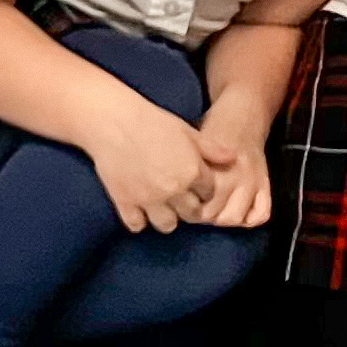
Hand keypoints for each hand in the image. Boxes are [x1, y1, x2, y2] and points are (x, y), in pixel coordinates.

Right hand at [89, 96, 222, 233]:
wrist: (113, 121)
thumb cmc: (153, 122)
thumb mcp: (187, 132)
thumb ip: (211, 149)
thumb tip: (233, 158)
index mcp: (192, 172)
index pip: (210, 194)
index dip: (205, 190)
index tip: (199, 187)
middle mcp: (174, 190)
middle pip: (192, 214)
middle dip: (190, 209)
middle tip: (183, 200)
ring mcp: (149, 199)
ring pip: (167, 225)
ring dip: (167, 218)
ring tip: (163, 207)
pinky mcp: (126, 203)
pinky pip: (137, 225)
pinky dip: (139, 220)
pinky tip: (140, 210)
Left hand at [193, 104, 273, 229]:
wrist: (243, 113)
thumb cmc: (212, 128)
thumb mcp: (193, 145)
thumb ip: (187, 171)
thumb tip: (175, 199)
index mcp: (212, 168)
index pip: (198, 206)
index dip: (186, 209)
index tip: (182, 203)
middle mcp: (234, 177)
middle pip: (215, 216)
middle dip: (203, 216)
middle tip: (196, 208)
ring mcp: (252, 182)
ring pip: (235, 218)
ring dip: (223, 219)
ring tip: (215, 211)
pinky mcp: (264, 183)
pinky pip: (262, 213)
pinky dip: (250, 219)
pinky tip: (239, 213)